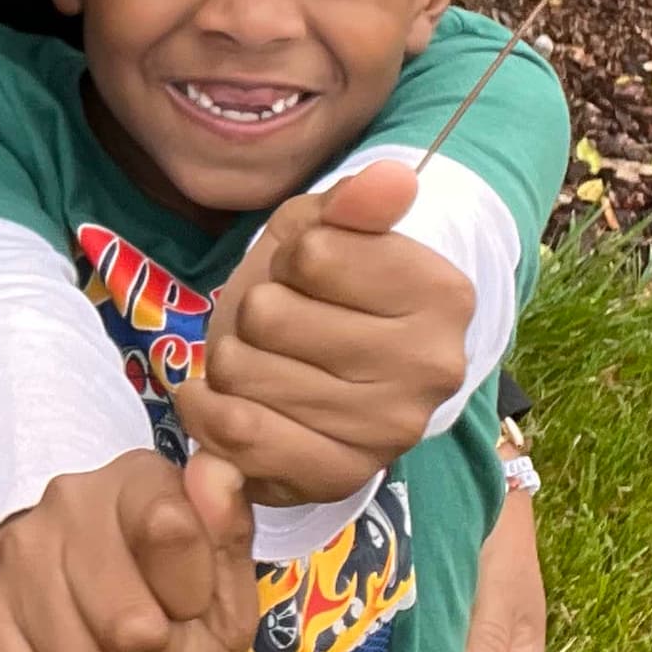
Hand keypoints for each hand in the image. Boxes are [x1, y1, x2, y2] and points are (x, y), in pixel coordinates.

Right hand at [0, 448, 256, 651]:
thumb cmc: (177, 620)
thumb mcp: (226, 596)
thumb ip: (230, 536)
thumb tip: (217, 468)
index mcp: (138, 480)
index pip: (171, 532)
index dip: (190, 599)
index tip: (186, 604)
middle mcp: (66, 502)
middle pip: (131, 629)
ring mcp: (13, 559)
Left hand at [175, 158, 468, 504]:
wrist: (329, 375)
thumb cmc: (323, 289)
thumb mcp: (326, 229)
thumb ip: (354, 202)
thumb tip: (395, 177)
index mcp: (443, 294)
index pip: (310, 255)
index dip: (289, 258)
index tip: (307, 276)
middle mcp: (431, 368)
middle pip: (269, 316)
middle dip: (255, 311)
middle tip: (278, 325)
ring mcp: (389, 429)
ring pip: (243, 372)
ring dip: (231, 360)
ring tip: (263, 359)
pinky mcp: (340, 474)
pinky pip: (239, 436)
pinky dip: (209, 410)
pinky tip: (222, 397)